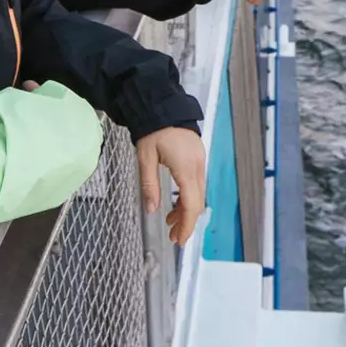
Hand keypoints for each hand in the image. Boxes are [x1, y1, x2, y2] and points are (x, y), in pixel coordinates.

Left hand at [136, 126, 206, 247]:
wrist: (163, 106)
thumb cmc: (154, 131)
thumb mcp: (145, 158)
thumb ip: (149, 185)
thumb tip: (152, 209)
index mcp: (185, 168)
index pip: (191, 204)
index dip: (187, 225)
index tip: (180, 240)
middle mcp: (197, 167)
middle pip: (197, 202)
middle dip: (187, 222)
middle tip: (174, 237)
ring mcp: (200, 162)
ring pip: (198, 194)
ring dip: (186, 210)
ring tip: (170, 222)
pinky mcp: (198, 159)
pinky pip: (197, 184)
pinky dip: (188, 197)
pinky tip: (175, 203)